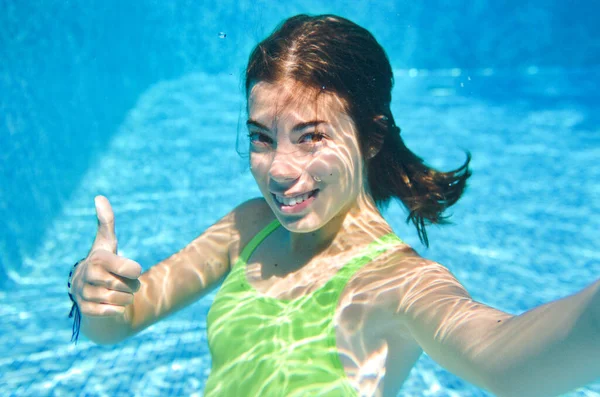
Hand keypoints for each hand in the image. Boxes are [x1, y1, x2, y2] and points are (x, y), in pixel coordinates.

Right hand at [70, 196, 141, 316]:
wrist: (86, 289)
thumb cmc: (103, 262)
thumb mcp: (107, 242)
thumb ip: (107, 221)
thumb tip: (99, 197)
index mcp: (97, 258)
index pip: (130, 269)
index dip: (134, 271)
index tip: (132, 269)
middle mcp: (88, 276)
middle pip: (127, 286)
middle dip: (131, 286)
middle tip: (123, 282)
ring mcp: (85, 294)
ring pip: (122, 300)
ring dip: (126, 298)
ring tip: (117, 292)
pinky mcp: (86, 310)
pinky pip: (113, 312)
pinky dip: (118, 309)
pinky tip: (111, 303)